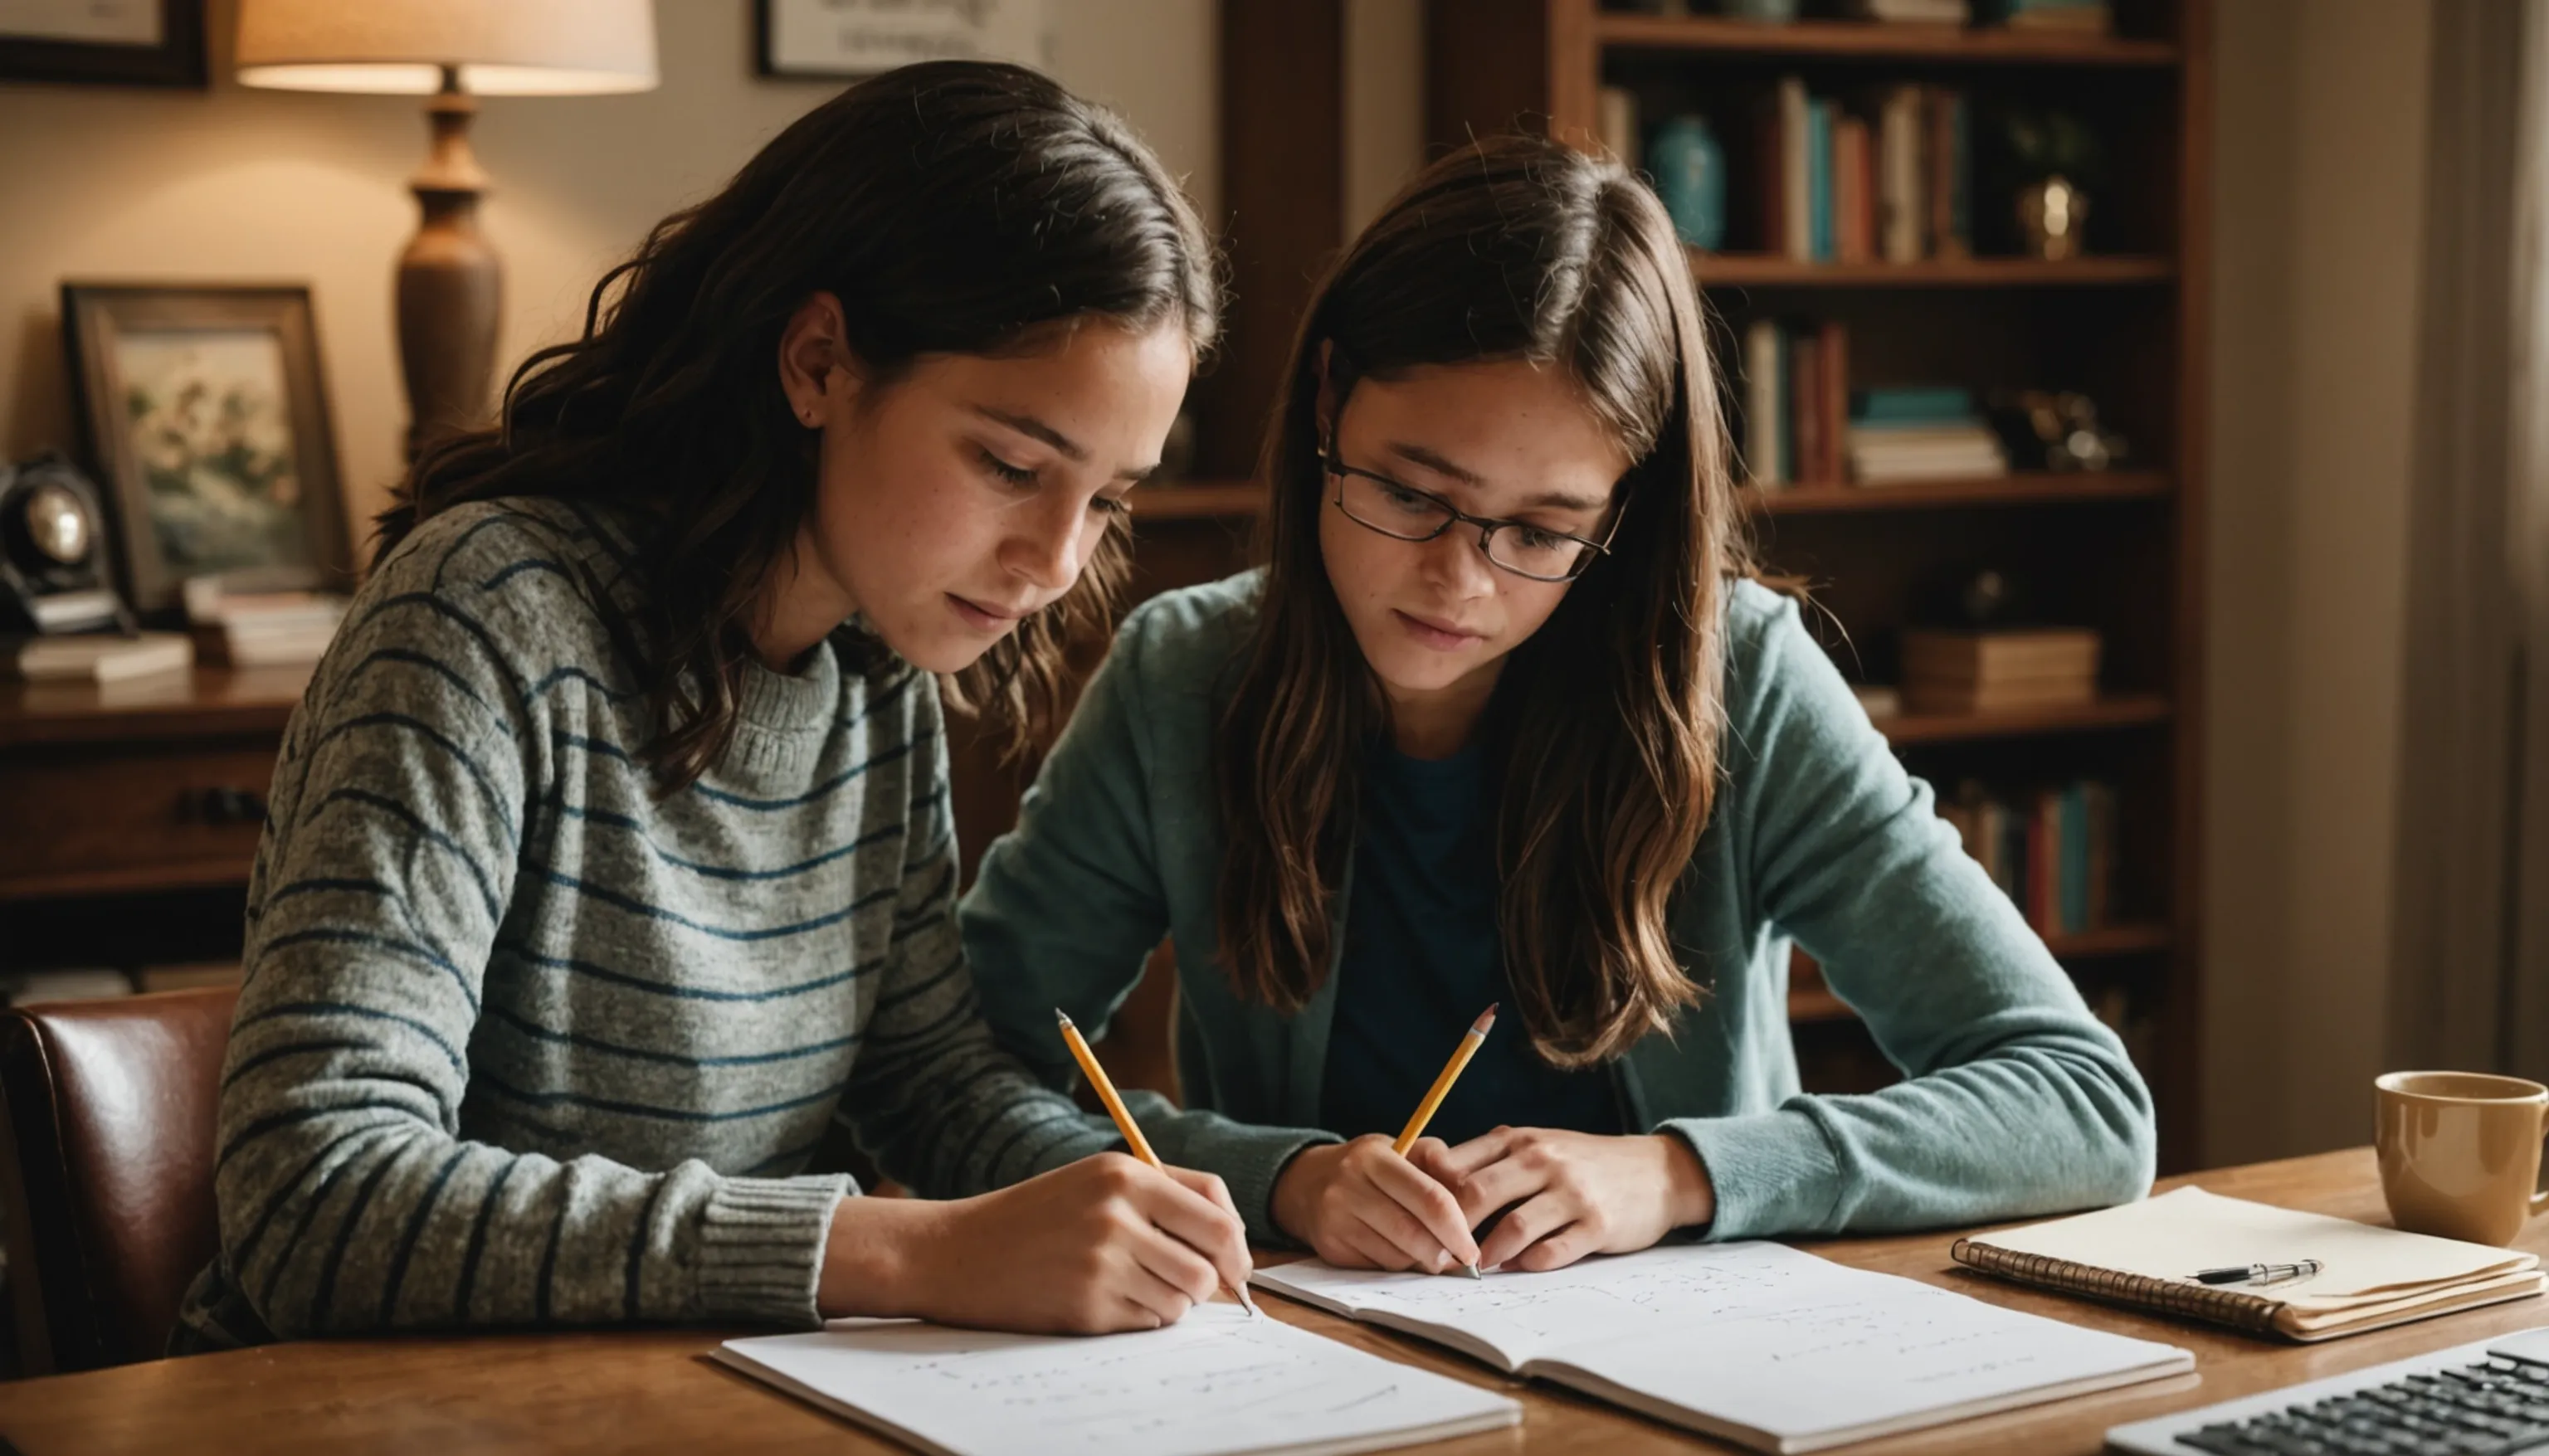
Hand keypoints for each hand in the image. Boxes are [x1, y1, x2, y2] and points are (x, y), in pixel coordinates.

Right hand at [819, 1152, 1252, 1333]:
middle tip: (1184, 1282)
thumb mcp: (1096, 1180)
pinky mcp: (1087, 1307)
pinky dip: (1140, 1318)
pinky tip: (1105, 1300)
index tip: (1235, 1264)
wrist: (958, 1251)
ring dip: (1169, 1300)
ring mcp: (1102, 1263)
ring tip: (1131, 1285)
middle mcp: (1117, 1216)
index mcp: (1125, 1175)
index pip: (1216, 1212)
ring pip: (1181, 1299)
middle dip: (1206, 1280)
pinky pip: (1147, 1322)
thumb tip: (1231, 1241)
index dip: (1235, 1244)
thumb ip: (1164, 1196)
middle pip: (1207, 1264)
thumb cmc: (1035, 1215)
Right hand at [1270, 1134, 1481, 1273]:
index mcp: (1374, 1157)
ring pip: (1396, 1257)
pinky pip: (1377, 1268)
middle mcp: (1350, 1186)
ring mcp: (1336, 1219)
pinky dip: (1396, 1266)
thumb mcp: (1400, 1148)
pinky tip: (1397, 1251)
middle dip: (1442, 1254)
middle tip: (1458, 1261)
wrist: (1305, 1183)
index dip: (1457, 1228)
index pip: (1429, 1198)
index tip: (1473, 1249)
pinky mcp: (1330, 1247)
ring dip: (1420, 1261)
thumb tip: (1467, 1187)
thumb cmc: (1367, 1167)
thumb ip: (1436, 1159)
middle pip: (1413, 1234)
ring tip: (1426, 1250)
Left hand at [1413, 1127, 1713, 1271]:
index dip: (1428, 1201)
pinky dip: (1528, 1265)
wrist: (1656, 1172)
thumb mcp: (1536, 1147)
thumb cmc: (1582, 1164)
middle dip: (1449, 1234)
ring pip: (1511, 1227)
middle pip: (1475, 1196)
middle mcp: (1542, 1160)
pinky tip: (1518, 1268)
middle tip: (1437, 1259)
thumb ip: (1490, 1162)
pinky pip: (1551, 1252)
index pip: (1455, 1167)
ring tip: (1475, 1269)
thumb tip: (1432, 1192)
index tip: (1415, 1226)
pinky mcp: (1597, 1225)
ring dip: (1486, 1255)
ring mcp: (1571, 1192)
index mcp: (1518, 1140)